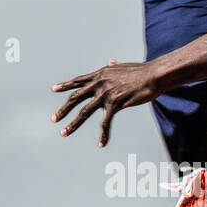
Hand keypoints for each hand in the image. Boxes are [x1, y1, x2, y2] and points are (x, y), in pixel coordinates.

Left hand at [51, 59, 165, 145]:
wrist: (153, 75)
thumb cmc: (141, 71)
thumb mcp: (122, 67)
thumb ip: (113, 67)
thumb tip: (110, 62)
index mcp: (99, 75)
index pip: (78, 81)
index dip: (65, 85)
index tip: (54, 89)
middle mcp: (98, 84)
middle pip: (75, 98)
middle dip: (63, 110)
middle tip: (54, 119)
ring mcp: (105, 94)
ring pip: (83, 112)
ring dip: (73, 124)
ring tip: (64, 133)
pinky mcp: (115, 104)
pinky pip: (105, 122)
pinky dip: (103, 135)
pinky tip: (101, 144)